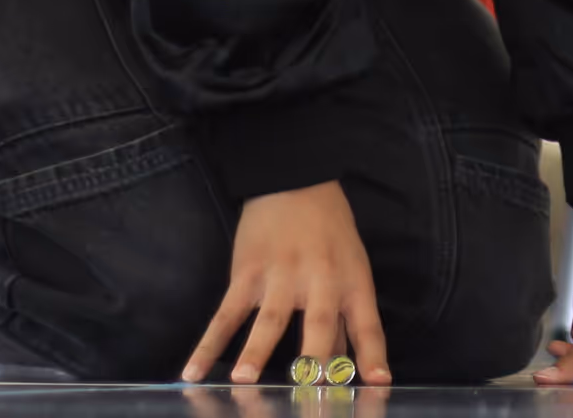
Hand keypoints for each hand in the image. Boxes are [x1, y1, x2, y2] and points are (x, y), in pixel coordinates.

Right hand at [182, 181, 389, 386]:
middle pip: (320, 324)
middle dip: (314, 360)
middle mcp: (320, 281)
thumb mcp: (350, 267)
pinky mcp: (247, 273)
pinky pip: (226, 314)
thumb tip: (344, 366)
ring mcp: (281, 276)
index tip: (378, 384)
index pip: (368, 324)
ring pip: (270, 319)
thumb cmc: (330, 231)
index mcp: (352, 281)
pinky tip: (193, 370)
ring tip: (243, 381)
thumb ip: (343, 316)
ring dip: (256, 351)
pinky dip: (209, 344)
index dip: (373, 355)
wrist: (294, 181)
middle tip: (307, 392)